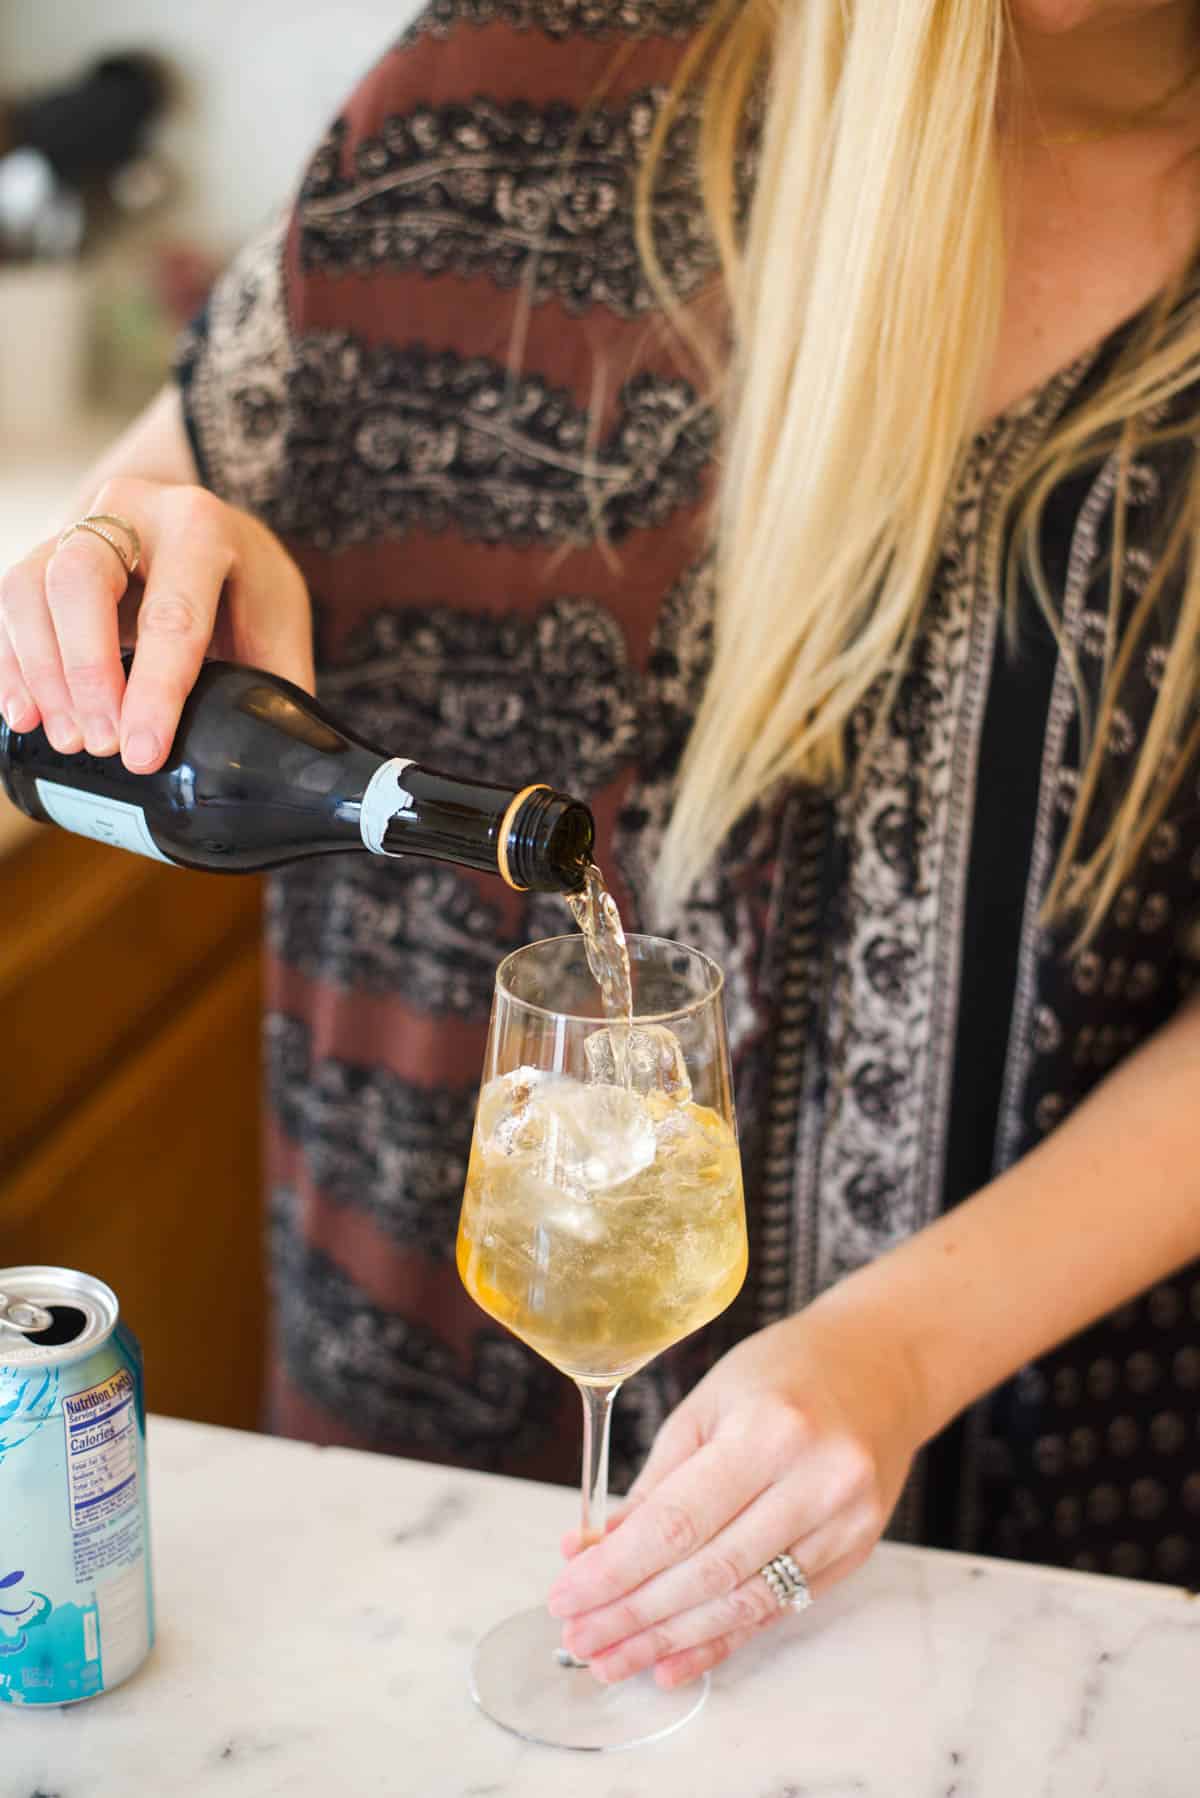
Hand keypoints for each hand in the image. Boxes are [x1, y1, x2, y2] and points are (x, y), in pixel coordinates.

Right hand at [0, 475, 312, 768]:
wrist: (210, 530)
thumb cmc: (246, 585)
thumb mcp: (279, 624)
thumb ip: (276, 688)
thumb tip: (276, 765)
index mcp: (201, 527)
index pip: (171, 612)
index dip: (154, 690)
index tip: (143, 752)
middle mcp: (131, 512)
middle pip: (82, 580)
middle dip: (87, 673)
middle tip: (103, 745)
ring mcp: (78, 526)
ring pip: (32, 588)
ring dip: (43, 673)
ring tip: (69, 740)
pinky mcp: (44, 554)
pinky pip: (11, 603)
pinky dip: (12, 664)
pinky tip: (25, 716)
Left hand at [546, 1292, 925, 1688]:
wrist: (877, 1368)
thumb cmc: (781, 1375)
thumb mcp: (707, 1405)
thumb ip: (656, 1483)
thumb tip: (595, 1552)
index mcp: (769, 1430)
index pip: (679, 1522)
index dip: (616, 1570)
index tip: (566, 1597)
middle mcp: (814, 1481)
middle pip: (708, 1572)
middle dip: (634, 1615)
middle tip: (580, 1638)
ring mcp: (843, 1523)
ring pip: (742, 1603)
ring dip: (669, 1641)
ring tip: (612, 1659)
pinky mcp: (854, 1553)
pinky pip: (776, 1609)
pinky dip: (720, 1641)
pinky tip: (672, 1663)